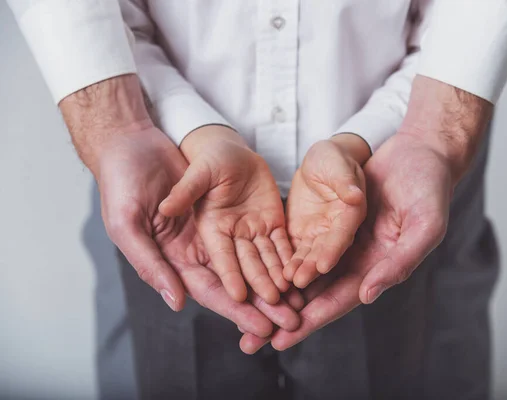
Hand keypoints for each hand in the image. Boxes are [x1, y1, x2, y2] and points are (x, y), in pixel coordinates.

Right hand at [97, 125, 301, 337]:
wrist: (133, 143)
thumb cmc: (121, 182)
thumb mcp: (127, 223)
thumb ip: (149, 262)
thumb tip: (177, 302)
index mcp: (176, 258)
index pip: (210, 290)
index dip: (235, 310)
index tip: (260, 327)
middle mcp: (201, 249)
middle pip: (238, 283)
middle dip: (263, 305)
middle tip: (292, 323)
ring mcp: (221, 230)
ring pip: (255, 263)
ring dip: (277, 283)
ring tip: (301, 302)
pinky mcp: (235, 210)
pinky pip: (262, 235)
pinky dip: (280, 253)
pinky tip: (298, 266)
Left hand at [240, 132, 451, 350]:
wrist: (421, 153)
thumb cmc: (430, 188)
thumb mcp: (425, 226)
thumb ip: (399, 262)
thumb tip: (367, 296)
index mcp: (380, 267)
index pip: (340, 300)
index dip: (312, 320)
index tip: (281, 340)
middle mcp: (358, 260)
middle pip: (316, 295)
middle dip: (285, 318)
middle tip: (251, 340)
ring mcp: (343, 241)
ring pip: (306, 273)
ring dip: (278, 293)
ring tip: (246, 312)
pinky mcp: (331, 221)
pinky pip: (303, 243)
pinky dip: (283, 259)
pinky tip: (260, 270)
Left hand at [282, 134, 367, 287]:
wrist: (322, 159)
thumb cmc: (336, 158)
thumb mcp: (341, 165)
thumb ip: (346, 182)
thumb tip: (354, 197)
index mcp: (352, 213)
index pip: (343, 235)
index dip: (333, 251)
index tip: (323, 266)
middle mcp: (338, 229)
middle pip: (326, 253)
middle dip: (313, 269)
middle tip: (299, 282)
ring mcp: (320, 233)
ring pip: (310, 255)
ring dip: (299, 269)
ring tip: (286, 282)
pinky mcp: (304, 233)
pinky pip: (295, 250)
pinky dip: (288, 262)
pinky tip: (277, 274)